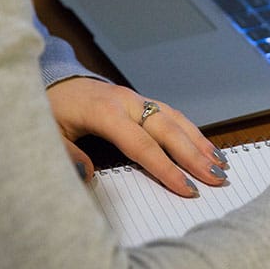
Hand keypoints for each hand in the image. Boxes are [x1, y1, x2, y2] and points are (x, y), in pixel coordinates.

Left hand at [46, 77, 227, 196]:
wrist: (52, 80)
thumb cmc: (50, 108)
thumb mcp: (48, 133)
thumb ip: (67, 154)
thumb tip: (89, 175)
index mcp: (105, 113)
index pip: (142, 145)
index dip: (167, 169)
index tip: (188, 189)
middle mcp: (127, 103)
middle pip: (168, 130)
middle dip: (196, 156)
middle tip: (218, 178)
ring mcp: (137, 99)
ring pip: (176, 119)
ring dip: (200, 142)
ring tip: (221, 163)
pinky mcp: (140, 100)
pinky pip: (172, 114)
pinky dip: (192, 131)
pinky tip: (204, 145)